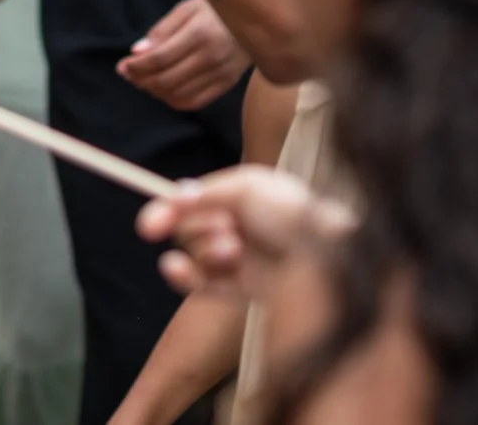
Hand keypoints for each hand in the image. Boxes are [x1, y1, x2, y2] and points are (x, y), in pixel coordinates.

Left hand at [119, 0, 248, 111]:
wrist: (258, 19)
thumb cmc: (216, 10)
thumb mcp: (186, 9)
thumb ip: (161, 31)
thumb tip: (137, 52)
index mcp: (199, 34)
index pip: (160, 59)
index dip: (137, 66)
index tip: (122, 65)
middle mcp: (212, 57)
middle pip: (167, 79)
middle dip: (141, 80)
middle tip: (129, 74)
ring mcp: (222, 74)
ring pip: (179, 94)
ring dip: (155, 91)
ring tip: (144, 81)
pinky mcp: (228, 84)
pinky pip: (196, 102)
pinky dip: (174, 100)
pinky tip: (164, 90)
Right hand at [138, 165, 351, 298]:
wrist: (329, 256)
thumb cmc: (295, 213)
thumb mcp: (248, 187)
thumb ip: (206, 193)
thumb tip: (172, 198)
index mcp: (236, 201)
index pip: (188, 204)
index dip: (164, 212)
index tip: (148, 227)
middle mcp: (234, 229)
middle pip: (188, 231)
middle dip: (198, 229)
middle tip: (226, 229)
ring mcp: (237, 261)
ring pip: (195, 258)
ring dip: (204, 251)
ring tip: (233, 249)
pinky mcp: (242, 291)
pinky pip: (202, 287)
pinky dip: (185, 278)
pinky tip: (175, 268)